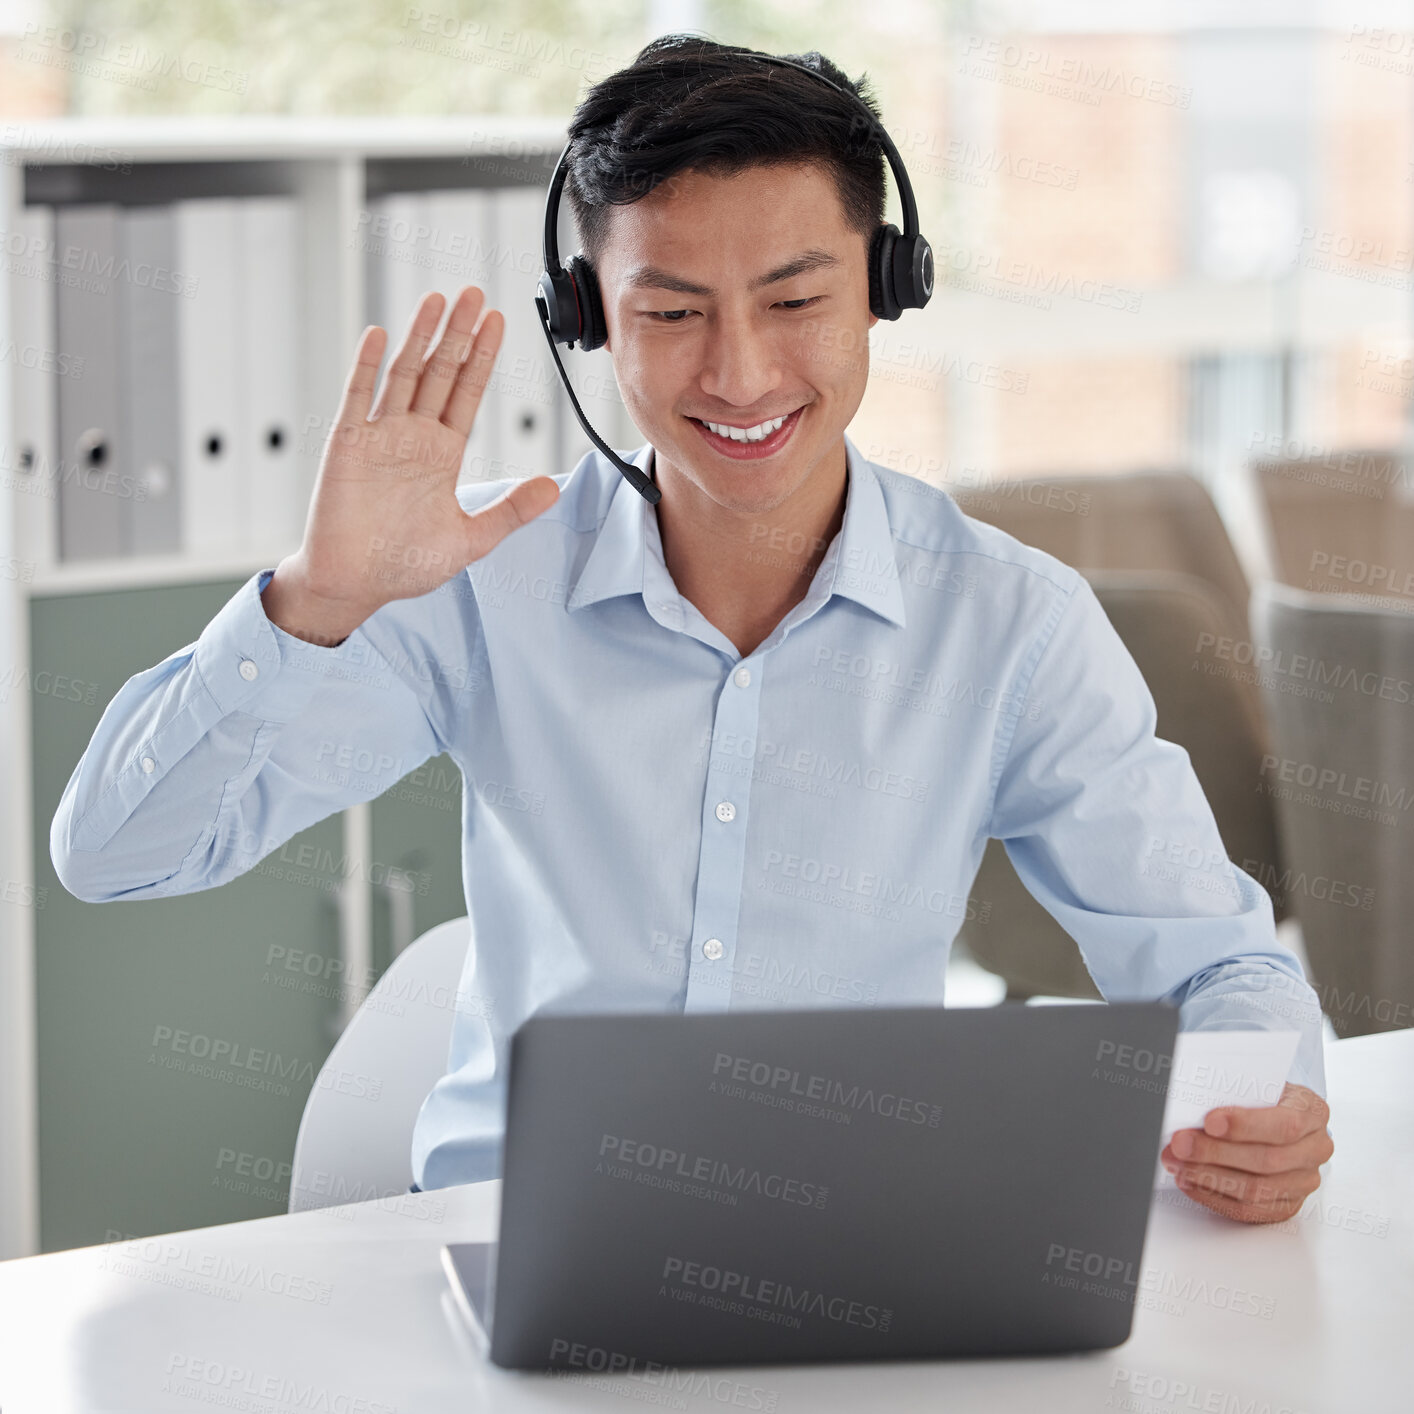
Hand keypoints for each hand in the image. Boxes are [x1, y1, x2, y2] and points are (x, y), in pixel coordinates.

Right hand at [268, 286, 559, 642]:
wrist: (354, 584)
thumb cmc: (405, 564)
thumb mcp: (470, 539)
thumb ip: (511, 511)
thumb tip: (554, 488)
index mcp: (441, 454)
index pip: (467, 393)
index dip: (482, 358)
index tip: (499, 321)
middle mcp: (412, 436)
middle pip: (439, 372)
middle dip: (458, 333)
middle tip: (474, 292)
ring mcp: (378, 436)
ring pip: (403, 374)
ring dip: (420, 336)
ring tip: (438, 300)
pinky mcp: (347, 445)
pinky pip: (358, 398)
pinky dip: (367, 367)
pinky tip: (380, 335)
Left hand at [1160, 1082, 1333, 1222]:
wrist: (1280, 1115)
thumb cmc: (1263, 1097)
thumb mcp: (1257, 1084)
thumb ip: (1236, 1093)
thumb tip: (1193, 1106)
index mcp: (1312, 1112)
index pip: (1284, 1125)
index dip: (1245, 1126)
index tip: (1209, 1122)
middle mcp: (1315, 1149)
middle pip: (1266, 1160)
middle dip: (1216, 1153)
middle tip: (1180, 1144)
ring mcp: (1304, 1181)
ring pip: (1256, 1189)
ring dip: (1209, 1177)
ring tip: (1177, 1163)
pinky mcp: (1287, 1204)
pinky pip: (1250, 1210)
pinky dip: (1214, 1196)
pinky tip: (1190, 1182)